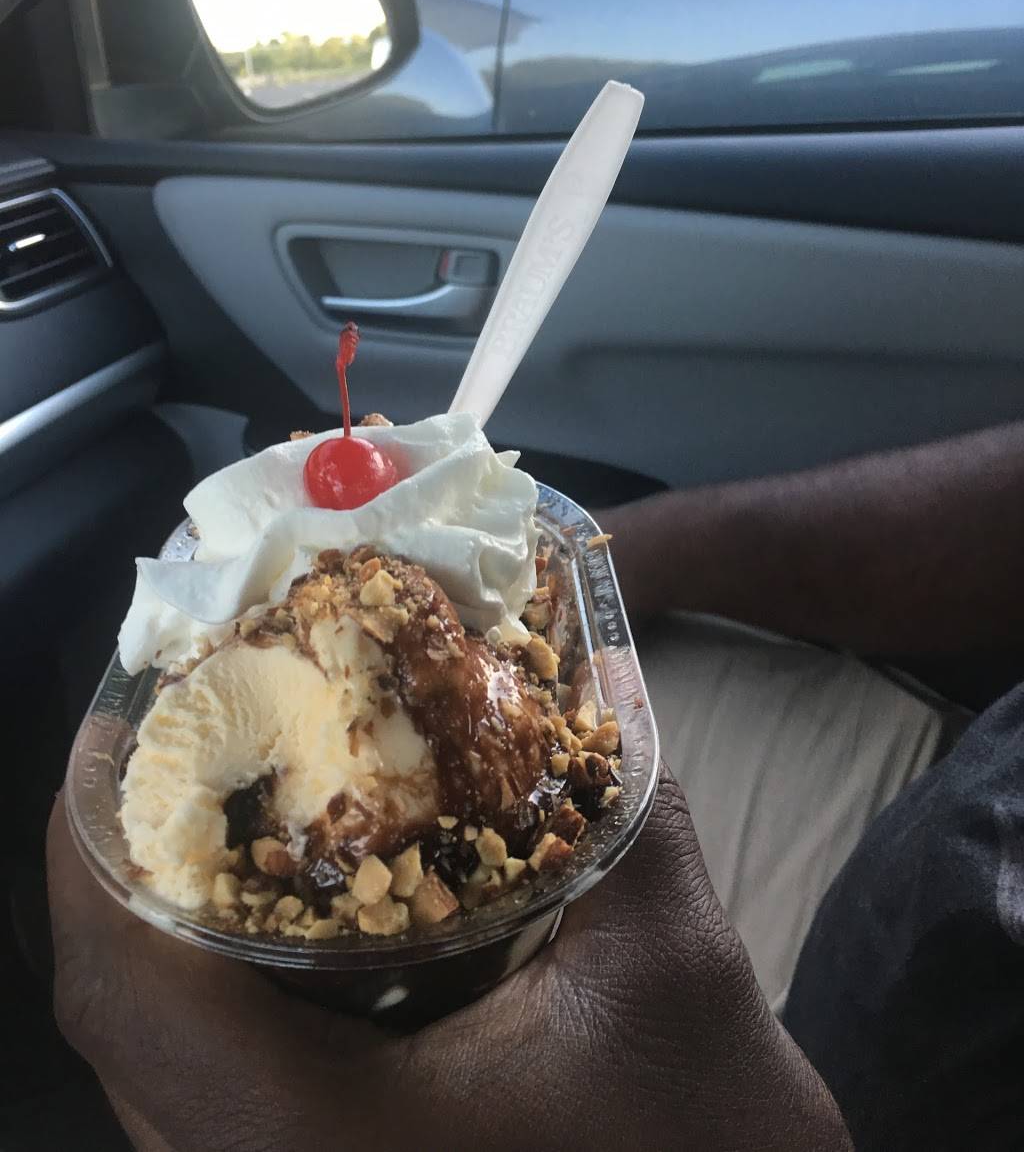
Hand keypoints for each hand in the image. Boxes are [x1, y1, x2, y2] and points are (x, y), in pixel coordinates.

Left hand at [49, 772, 849, 1151]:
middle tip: (173, 760)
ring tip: (214, 827)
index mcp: (321, 1138)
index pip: (128, 991)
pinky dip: (215, 1006)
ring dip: (164, 941)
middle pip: (120, 1025)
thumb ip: (631, 817)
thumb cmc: (709, 1150)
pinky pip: (211, 1105)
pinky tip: (284, 936)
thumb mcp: (680, 973)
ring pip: (157, 1073)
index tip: (110, 736)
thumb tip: (600, 685)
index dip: (89, 851)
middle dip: (124, 877)